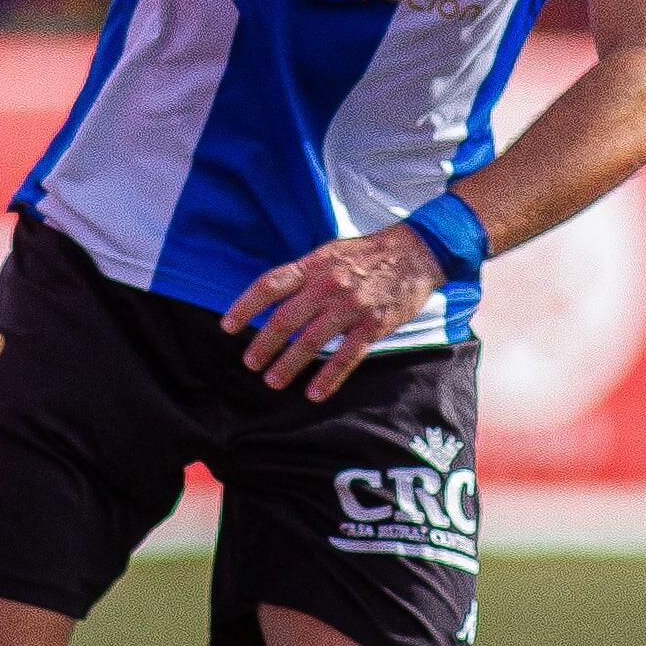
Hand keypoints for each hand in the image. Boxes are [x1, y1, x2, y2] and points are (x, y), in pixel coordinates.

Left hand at [223, 224, 446, 402]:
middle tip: (250, 363)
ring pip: (311, 341)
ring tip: (273, 381)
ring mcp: (351, 307)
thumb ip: (304, 274)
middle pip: (285, 319)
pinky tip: (313, 393)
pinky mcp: (373, 325)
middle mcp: (328, 285)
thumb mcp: (331, 253)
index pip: (270, 285)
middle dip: (264, 344)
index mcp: (314, 265)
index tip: (228, 326)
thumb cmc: (369, 254)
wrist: (417, 253)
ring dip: (289, 364)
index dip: (246, 306)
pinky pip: (346, 357)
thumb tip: (275, 297)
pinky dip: (328, 377)